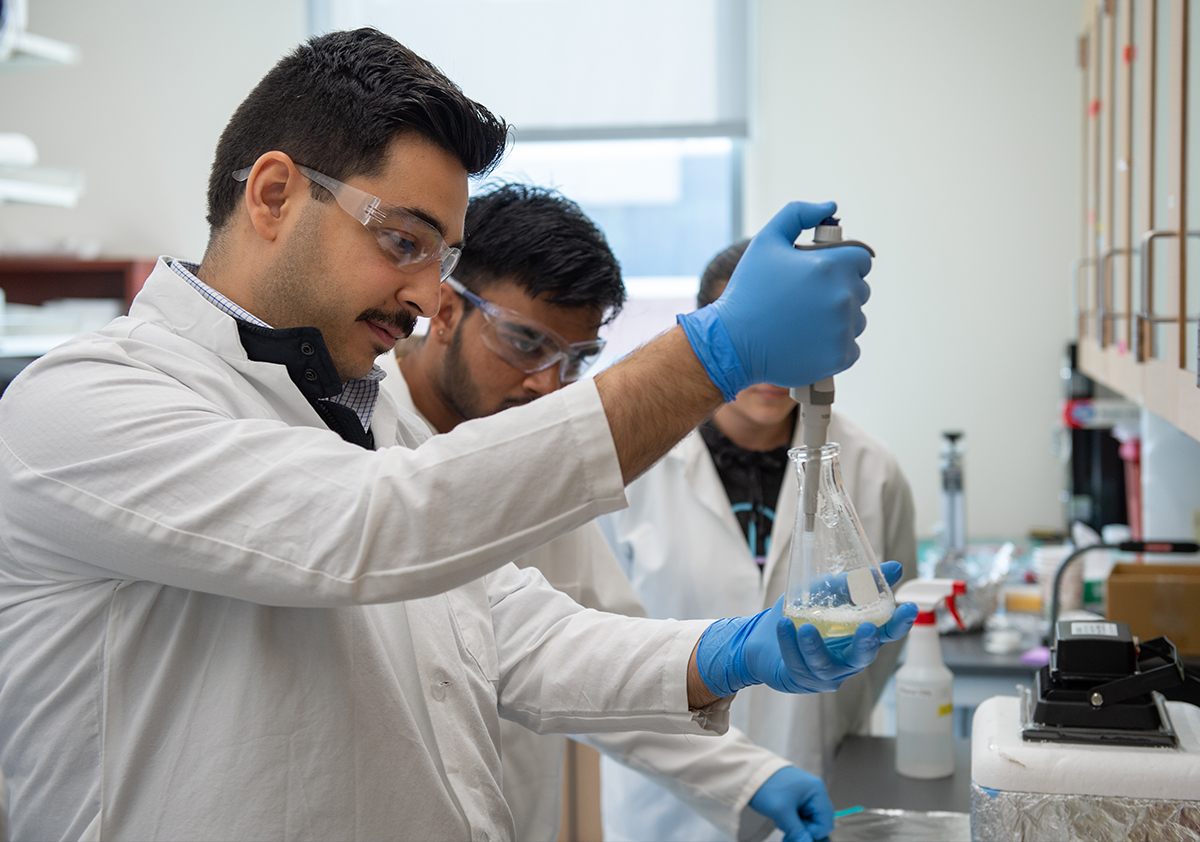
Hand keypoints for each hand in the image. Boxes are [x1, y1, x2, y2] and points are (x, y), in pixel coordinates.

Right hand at [675, 201, 871, 400]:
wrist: (732, 343)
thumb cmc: (747, 292)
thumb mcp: (766, 242)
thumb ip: (798, 215)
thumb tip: (830, 207)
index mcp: (830, 266)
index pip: (862, 259)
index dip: (841, 264)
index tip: (820, 275)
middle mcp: (842, 297)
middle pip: (860, 289)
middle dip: (837, 291)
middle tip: (804, 301)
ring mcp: (843, 330)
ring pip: (857, 319)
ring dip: (838, 319)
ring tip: (803, 323)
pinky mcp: (840, 357)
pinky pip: (850, 347)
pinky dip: (833, 346)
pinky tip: (807, 342)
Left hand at [695, 561, 915, 696]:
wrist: (762, 639)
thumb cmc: (802, 616)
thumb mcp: (828, 592)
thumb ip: (856, 581)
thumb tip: (896, 567)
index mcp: (859, 638)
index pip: (885, 633)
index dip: (899, 623)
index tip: (909, 607)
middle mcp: (848, 659)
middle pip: (863, 657)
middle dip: (866, 644)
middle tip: (868, 628)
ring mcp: (826, 673)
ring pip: (826, 665)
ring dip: (815, 646)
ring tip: (804, 626)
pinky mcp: (801, 678)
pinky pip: (798, 664)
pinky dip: (790, 645)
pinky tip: (783, 626)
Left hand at [748, 766, 833, 841]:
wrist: (748, 773)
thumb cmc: (766, 786)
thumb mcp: (782, 812)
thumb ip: (797, 832)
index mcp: (817, 790)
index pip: (826, 822)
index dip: (813, 833)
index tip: (796, 835)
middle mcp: (815, 791)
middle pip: (818, 821)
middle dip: (803, 830)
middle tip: (787, 833)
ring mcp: (805, 794)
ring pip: (808, 820)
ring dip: (796, 827)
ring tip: (780, 821)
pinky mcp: (796, 797)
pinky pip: (800, 815)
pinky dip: (791, 821)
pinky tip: (780, 818)